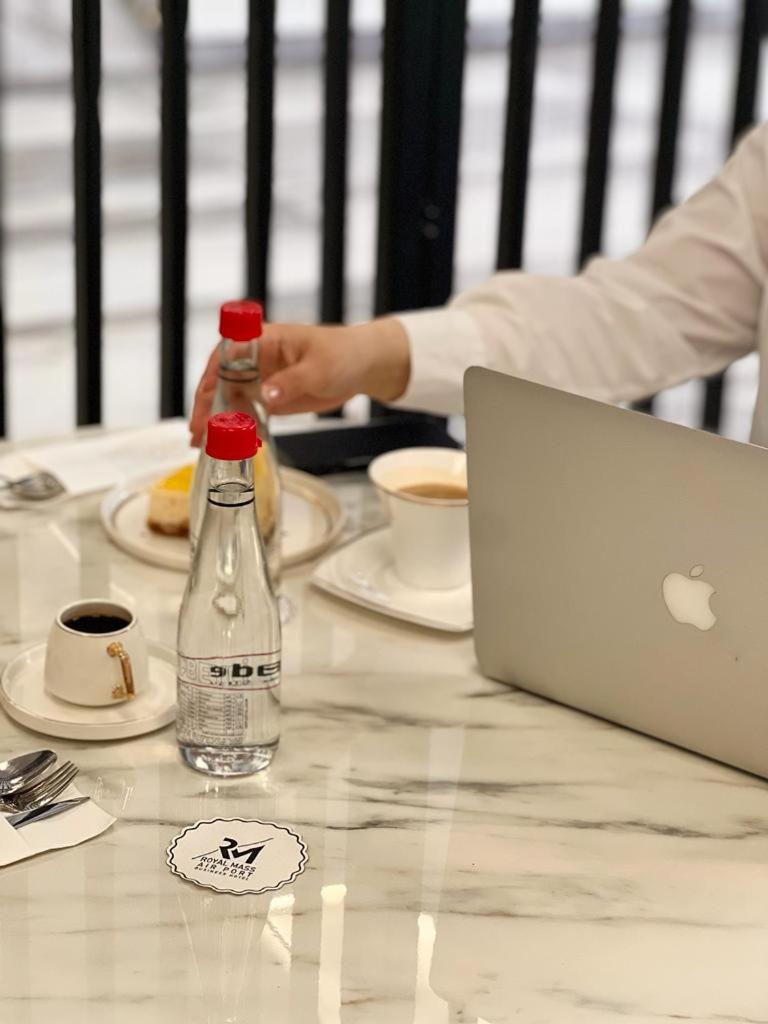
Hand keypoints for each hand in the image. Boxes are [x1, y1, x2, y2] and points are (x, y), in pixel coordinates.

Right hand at [189, 318, 409, 445]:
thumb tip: (265, 395)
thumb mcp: (318, 368)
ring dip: (218, 423)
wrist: (362, 367)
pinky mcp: (269, 397)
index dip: (212, 377)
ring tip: (207, 447)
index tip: (205, 399)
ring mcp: (261, 379)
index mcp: (263, 340)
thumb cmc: (342, 355)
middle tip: (197, 434)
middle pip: (221, 381)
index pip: (227, 355)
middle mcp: (255, 359)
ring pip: (230, 400)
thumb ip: (291, 382)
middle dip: (207, 407)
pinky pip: (247, 413)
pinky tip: (231, 446)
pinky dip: (238, 429)